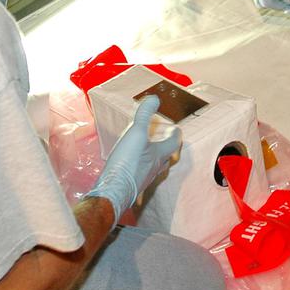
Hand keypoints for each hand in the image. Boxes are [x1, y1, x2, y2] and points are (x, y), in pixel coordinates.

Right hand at [86, 95, 180, 220]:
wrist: (113, 190)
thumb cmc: (127, 162)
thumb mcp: (135, 133)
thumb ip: (144, 115)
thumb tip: (154, 99)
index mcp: (159, 154)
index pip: (174, 143)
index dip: (176, 134)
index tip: (176, 129)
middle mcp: (155, 168)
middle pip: (167, 157)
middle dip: (168, 148)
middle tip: (166, 141)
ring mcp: (145, 178)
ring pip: (155, 168)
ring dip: (156, 159)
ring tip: (151, 153)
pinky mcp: (133, 185)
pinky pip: (142, 175)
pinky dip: (141, 169)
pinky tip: (134, 168)